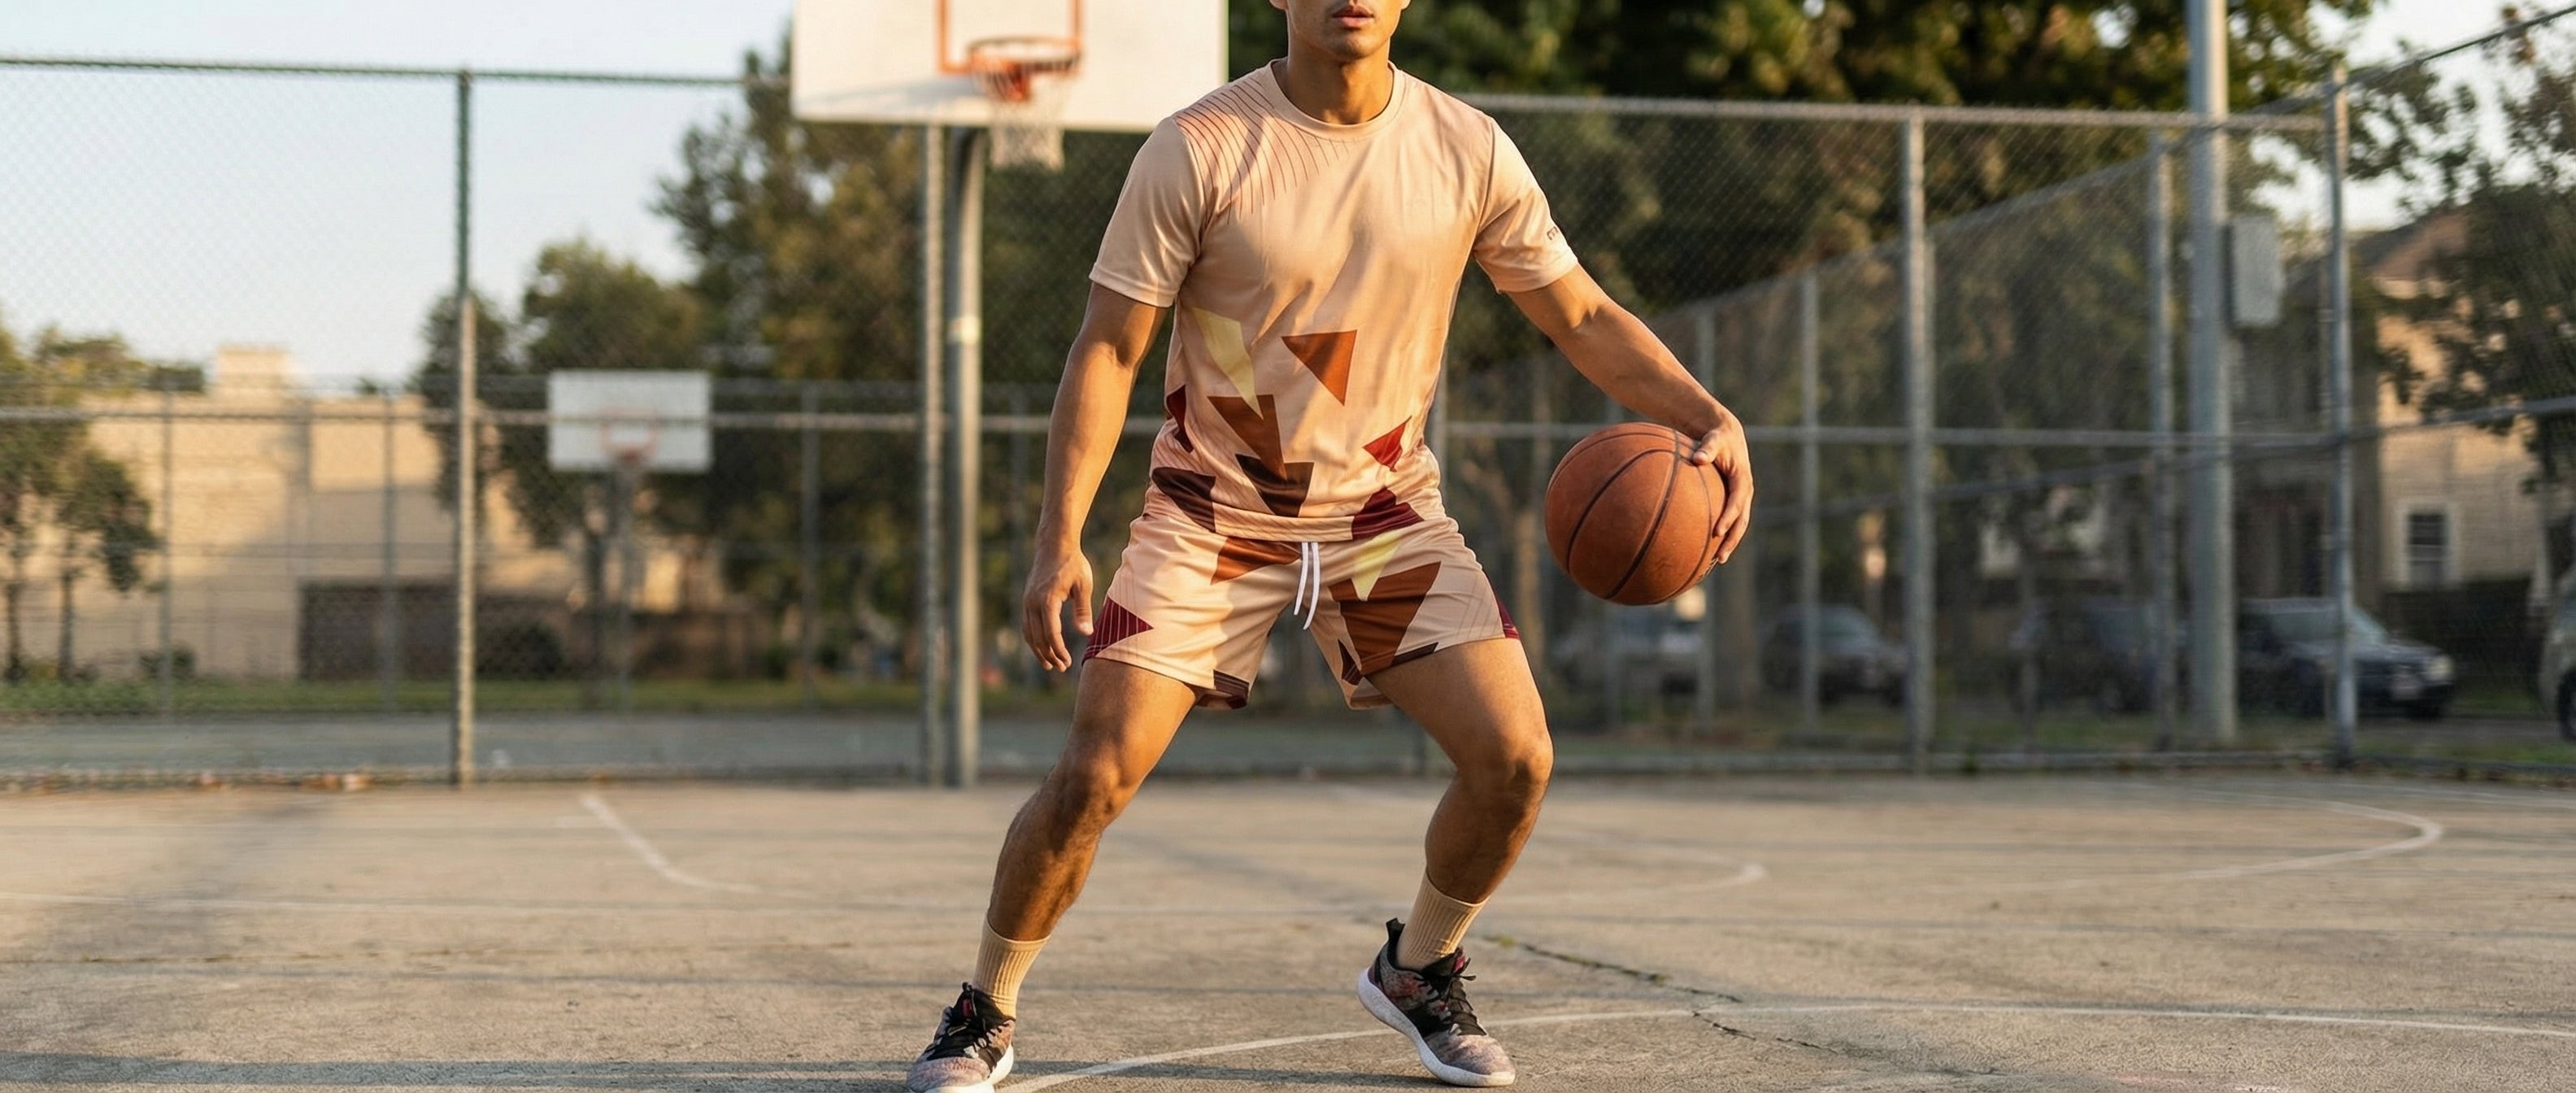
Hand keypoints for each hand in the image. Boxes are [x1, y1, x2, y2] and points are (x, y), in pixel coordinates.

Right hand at [1020, 541, 1095, 671]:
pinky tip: (1043, 647)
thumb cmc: (1073, 564)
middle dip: (1049, 655)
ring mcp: (1027, 601)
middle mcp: (1033, 602)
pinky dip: (1033, 639)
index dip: (1059, 651)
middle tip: (1062, 668)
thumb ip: (1083, 610)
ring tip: (1050, 664)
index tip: (1068, 662)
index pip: (1051, 634)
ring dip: (1039, 650)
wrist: (1054, 545)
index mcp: (1047, 600)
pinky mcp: (1027, 600)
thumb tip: (1086, 634)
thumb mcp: (1084, 585)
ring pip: (1029, 633)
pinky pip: (1027, 625)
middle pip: (1038, 637)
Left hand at [1688, 406, 1754, 564]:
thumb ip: (1706, 448)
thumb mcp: (1713, 439)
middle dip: (1732, 539)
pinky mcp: (1734, 499)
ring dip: (1730, 542)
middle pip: (1742, 520)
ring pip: (1739, 524)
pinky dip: (1723, 534)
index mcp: (1742, 479)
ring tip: (1717, 560)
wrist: (1727, 435)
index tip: (1717, 531)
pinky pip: (1731, 520)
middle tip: (1720, 557)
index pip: (1737, 502)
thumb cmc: (1717, 437)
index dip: (1729, 517)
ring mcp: (1741, 497)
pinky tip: (1708, 547)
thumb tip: (1697, 458)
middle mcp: (1745, 491)